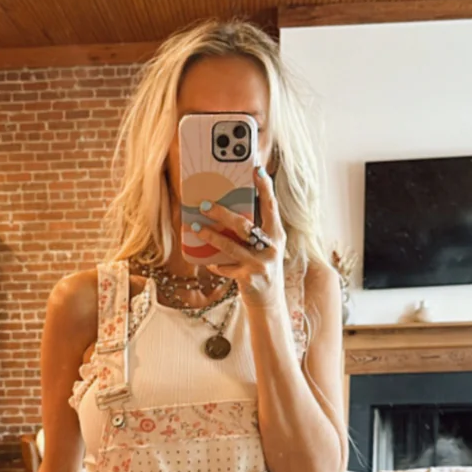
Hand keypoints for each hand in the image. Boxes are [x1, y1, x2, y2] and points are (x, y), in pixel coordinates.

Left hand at [195, 165, 286, 310]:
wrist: (269, 302)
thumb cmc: (262, 267)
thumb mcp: (265, 247)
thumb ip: (254, 230)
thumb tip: (228, 209)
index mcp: (276, 234)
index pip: (271, 206)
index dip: (265, 187)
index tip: (257, 169)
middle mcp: (271, 247)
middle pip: (244, 225)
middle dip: (222, 213)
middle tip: (204, 205)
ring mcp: (260, 264)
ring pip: (231, 246)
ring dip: (211, 236)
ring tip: (195, 227)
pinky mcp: (248, 278)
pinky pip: (225, 267)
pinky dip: (215, 263)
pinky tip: (208, 261)